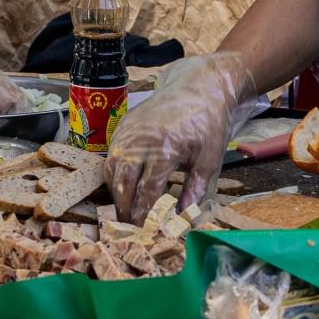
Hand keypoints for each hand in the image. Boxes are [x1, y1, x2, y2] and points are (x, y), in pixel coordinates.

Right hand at [107, 52, 257, 220]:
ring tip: (125, 211)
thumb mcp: (208, 160)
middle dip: (124, 210)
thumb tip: (184, 218)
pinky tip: (124, 188)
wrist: (197, 87)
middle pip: (122, 184)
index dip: (144, 215)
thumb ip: (195, 190)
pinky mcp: (122, 126)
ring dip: (116, 194)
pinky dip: (114, 175)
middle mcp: (140, 141)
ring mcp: (128, 132)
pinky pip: (110, 156)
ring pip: (111, 171)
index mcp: (164, 149)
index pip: (147, 192)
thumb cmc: (207, 124)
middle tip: (129, 228)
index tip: (146, 231)